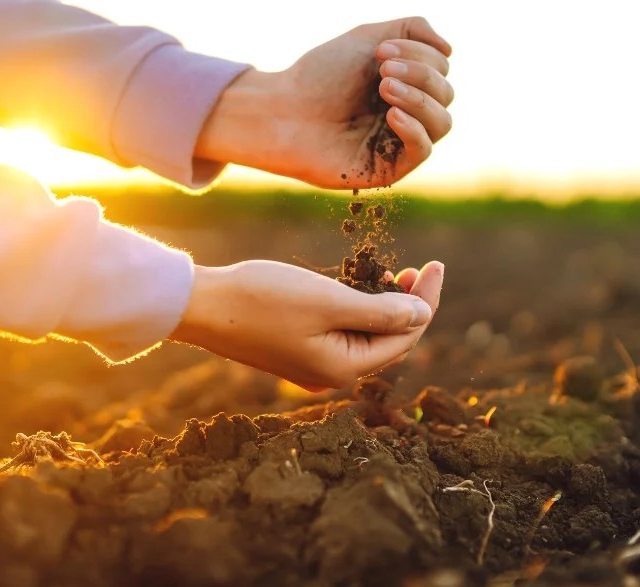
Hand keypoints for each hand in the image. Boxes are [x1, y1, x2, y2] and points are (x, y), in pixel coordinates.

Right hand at [169, 260, 443, 389]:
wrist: (202, 306)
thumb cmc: (263, 299)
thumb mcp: (330, 300)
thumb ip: (381, 310)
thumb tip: (424, 315)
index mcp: (344, 368)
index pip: (405, 338)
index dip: (426, 302)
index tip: (436, 265)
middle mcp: (330, 374)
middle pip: (388, 341)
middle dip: (410, 306)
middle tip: (421, 268)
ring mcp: (311, 365)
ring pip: (364, 337)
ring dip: (384, 306)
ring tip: (395, 274)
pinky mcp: (295, 350)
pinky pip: (341, 334)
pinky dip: (357, 311)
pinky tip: (358, 287)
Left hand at [196, 17, 453, 188]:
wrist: (282, 111)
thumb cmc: (319, 76)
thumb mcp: (367, 37)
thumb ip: (411, 29)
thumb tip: (450, 48)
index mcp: (406, 82)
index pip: (441, 68)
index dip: (421, 54)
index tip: (380, 50)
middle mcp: (408, 112)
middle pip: (446, 94)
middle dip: (420, 74)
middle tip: (383, 69)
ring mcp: (400, 141)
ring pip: (442, 123)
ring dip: (420, 99)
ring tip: (384, 88)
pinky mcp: (389, 168)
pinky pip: (423, 151)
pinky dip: (415, 129)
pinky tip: (393, 114)